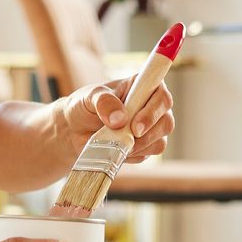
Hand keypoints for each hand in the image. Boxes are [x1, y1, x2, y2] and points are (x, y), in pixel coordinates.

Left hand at [58, 74, 175, 161]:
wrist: (75, 130)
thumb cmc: (85, 106)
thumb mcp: (90, 97)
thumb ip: (104, 102)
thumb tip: (120, 119)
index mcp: (144, 86)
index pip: (162, 96)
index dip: (154, 111)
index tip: (135, 125)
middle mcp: (152, 106)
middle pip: (166, 121)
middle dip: (148, 133)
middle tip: (128, 138)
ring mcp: (151, 128)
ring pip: (160, 142)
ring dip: (138, 146)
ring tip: (115, 143)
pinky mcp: (145, 147)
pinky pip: (147, 155)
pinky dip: (132, 155)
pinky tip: (116, 149)